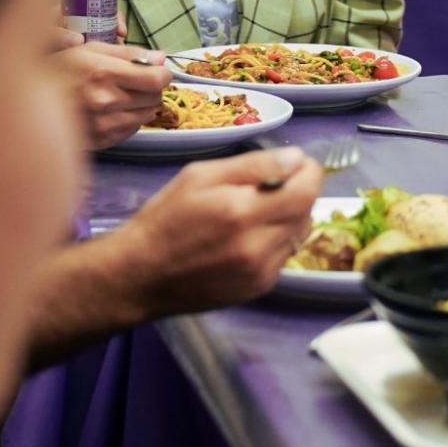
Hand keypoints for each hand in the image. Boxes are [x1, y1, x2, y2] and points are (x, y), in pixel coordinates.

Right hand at [55, 41, 171, 149]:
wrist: (31, 102)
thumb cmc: (62, 70)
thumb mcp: (91, 50)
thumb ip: (130, 53)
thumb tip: (161, 58)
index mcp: (104, 74)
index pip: (156, 80)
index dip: (162, 74)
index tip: (157, 71)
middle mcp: (106, 101)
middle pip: (154, 97)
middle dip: (152, 88)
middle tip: (137, 82)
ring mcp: (104, 124)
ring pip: (147, 115)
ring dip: (142, 104)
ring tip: (123, 95)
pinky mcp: (102, 139)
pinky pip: (133, 129)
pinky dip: (129, 119)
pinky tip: (113, 110)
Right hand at [111, 146, 325, 316]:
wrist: (139, 276)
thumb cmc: (165, 218)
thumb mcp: (200, 176)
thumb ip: (253, 166)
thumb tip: (297, 158)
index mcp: (243, 212)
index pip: (307, 190)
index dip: (308, 172)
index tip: (294, 165)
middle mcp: (259, 246)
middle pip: (308, 211)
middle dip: (298, 192)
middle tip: (270, 187)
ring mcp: (262, 271)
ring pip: (299, 234)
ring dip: (288, 218)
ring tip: (256, 213)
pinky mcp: (259, 288)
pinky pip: (285, 255)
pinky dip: (276, 241)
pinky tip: (247, 238)